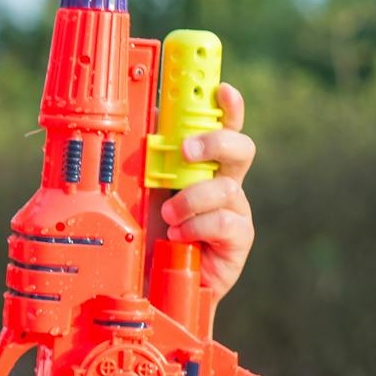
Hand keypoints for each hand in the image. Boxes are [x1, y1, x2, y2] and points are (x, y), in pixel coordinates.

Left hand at [157, 82, 254, 298]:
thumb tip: (142, 123)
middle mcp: (221, 184)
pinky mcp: (237, 242)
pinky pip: (227, 223)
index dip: (227, 106)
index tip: (221, 88)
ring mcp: (232, 213)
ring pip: (228, 188)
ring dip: (192, 198)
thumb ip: (144, 161)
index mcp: (199, 167)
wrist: (147, 286)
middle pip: (240, 149)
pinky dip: (198, 226)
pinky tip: (179, 236)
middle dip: (215, 142)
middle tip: (186, 150)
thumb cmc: (143, 236)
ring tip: (168, 216)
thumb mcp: (136, 191)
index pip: (220, 128)